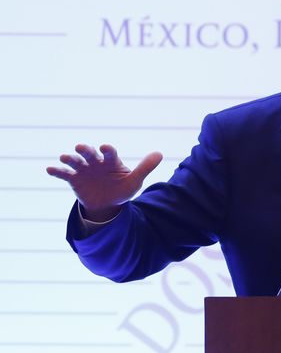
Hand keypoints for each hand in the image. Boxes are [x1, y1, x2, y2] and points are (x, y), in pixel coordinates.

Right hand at [46, 144, 162, 220]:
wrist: (107, 205)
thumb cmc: (122, 189)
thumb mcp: (134, 181)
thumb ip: (145, 167)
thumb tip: (159, 153)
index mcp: (111, 161)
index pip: (109, 153)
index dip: (107, 150)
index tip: (104, 148)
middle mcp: (96, 162)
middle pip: (90, 154)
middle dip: (86, 150)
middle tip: (81, 147)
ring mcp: (84, 170)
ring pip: (75, 161)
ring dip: (70, 158)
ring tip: (65, 157)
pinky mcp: (73, 179)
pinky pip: (63, 174)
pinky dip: (56, 171)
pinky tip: (49, 169)